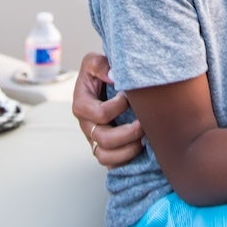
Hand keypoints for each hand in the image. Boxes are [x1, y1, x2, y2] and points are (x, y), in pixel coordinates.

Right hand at [72, 52, 143, 167]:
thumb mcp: (95, 61)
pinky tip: (140, 148)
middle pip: (103, 139)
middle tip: (143, 123)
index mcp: (82, 104)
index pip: (100, 114)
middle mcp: (86, 125)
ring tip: (143, 139)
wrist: (108, 82)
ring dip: (128, 150)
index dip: (118, 107)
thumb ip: (100, 65)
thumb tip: (113, 76)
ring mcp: (95, 139)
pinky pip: (111, 164)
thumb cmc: (101, 72)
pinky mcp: (105, 149)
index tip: (129, 96)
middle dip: (127, 133)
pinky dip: (126, 160)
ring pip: (105, 157)